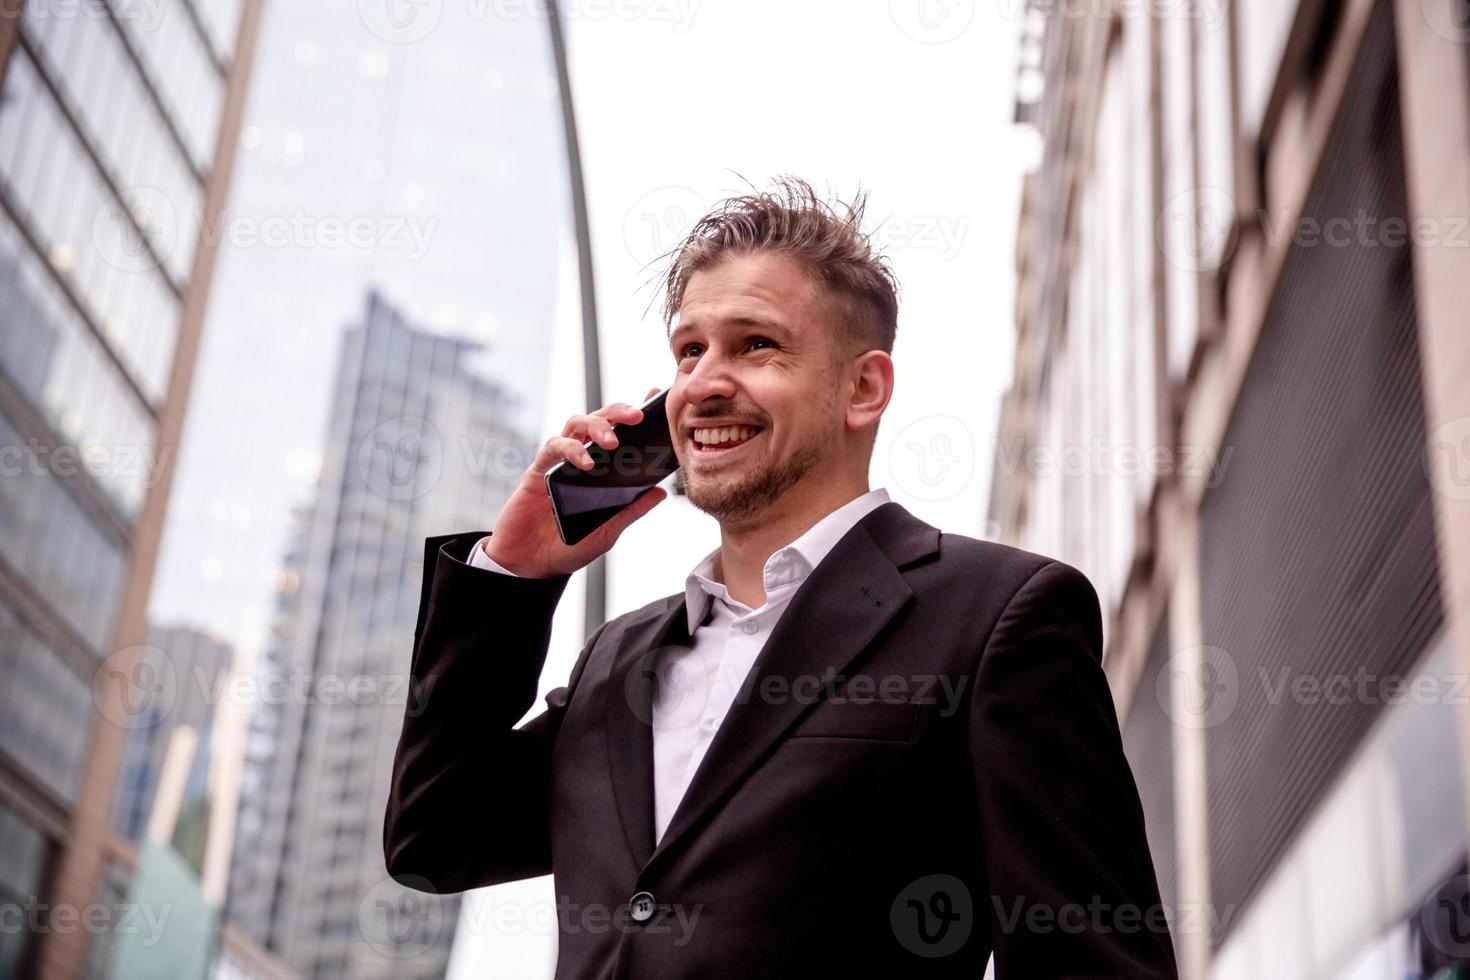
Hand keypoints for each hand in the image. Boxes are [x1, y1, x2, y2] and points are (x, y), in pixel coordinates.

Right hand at [483, 388, 667, 576]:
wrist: (531, 565)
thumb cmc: (567, 547)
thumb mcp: (608, 531)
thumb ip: (631, 510)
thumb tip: (660, 491)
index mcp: (600, 470)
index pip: (619, 433)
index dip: (633, 413)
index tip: (654, 397)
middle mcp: (581, 460)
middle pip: (599, 420)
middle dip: (618, 412)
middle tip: (637, 416)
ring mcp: (559, 463)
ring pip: (576, 424)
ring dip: (596, 426)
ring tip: (613, 441)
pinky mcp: (538, 471)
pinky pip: (553, 448)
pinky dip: (571, 449)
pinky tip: (585, 462)